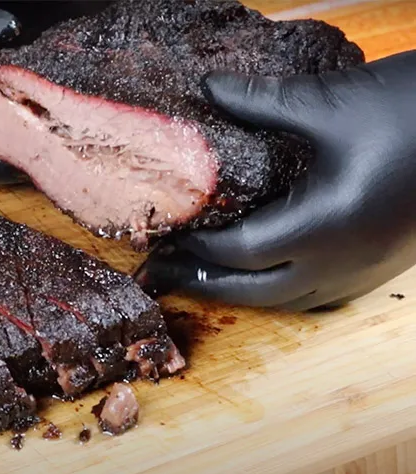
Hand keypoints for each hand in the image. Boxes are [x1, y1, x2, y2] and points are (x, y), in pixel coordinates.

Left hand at [136, 50, 415, 310]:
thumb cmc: (412, 111)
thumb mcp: (330, 103)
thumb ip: (261, 102)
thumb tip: (209, 90)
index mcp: (325, 224)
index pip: (240, 251)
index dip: (198, 246)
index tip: (165, 235)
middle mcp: (343, 260)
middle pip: (257, 291)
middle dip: (207, 282)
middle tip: (167, 272)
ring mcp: (366, 270)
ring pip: (289, 301)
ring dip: (242, 291)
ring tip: (206, 273)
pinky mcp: (381, 267)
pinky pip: (318, 296)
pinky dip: (280, 290)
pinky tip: (264, 271)